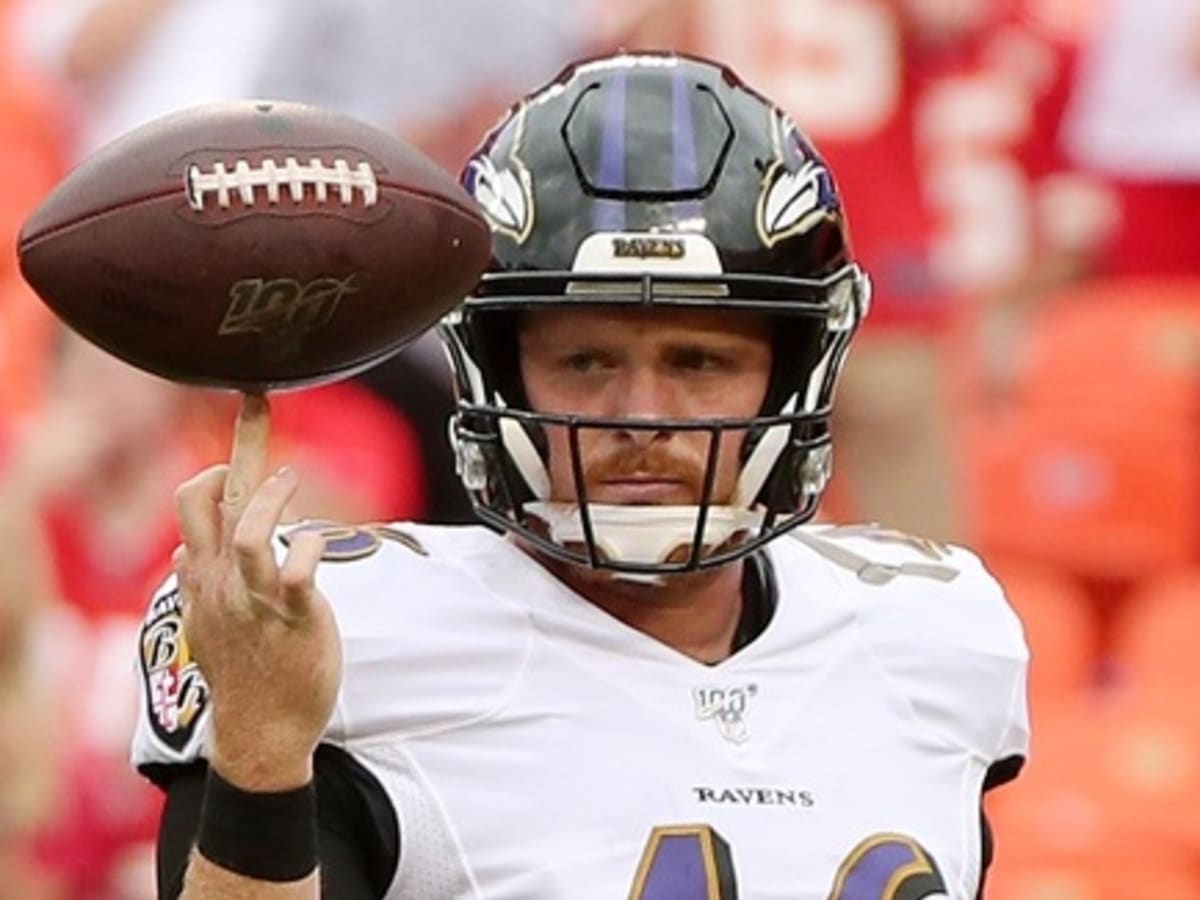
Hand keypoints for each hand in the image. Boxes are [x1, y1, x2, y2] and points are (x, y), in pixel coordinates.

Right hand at [173, 393, 339, 789]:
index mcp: (203, 576)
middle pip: (211, 502)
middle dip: (239, 446)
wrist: (260, 732)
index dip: (210, 465)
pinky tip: (316, 544)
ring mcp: (253, 599)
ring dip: (268, 497)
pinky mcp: (290, 618)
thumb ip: (198, 579)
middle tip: (259, 404)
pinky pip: (293, 572)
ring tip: (288, 478)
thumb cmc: (244, 672)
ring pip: (247, 532)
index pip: (193, 506)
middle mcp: (221, 581)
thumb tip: (185, 550)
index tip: (238, 434)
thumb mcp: (207, 621)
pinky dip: (306, 548)